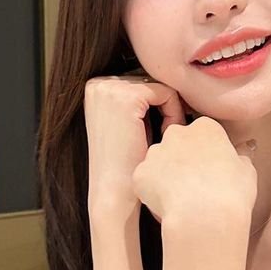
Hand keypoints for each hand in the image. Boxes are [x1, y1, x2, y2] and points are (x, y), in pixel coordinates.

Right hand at [84, 74, 186, 222]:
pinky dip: (174, 115)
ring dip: (170, 112)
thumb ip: (139, 100)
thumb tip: (168, 77)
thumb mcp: (128, 123)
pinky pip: (167, 94)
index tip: (160, 132)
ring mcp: (109, 88)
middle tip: (165, 138)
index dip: (157, 106)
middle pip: (152, 81)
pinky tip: (166, 138)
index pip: (142, 81)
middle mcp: (98, 83)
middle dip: (164, 107)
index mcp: (95, 87)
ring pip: (161, 86)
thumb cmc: (126, 164)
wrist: (114, 192)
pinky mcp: (127, 97)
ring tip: (164, 140)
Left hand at [131, 116, 256, 230]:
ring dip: (166, 174)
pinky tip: (167, 204)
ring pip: (158, 161)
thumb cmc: (231, 194)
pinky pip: (145, 181)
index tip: (211, 170)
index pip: (203, 134)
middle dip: (183, 159)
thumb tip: (245, 149)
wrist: (205, 216)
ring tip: (181, 198)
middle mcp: (176, 134)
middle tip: (195, 183)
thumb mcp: (247, 171)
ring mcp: (155, 153)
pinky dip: (152, 191)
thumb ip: (242, 156)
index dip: (207, 153)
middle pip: (177, 142)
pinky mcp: (140, 173)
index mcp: (205, 128)